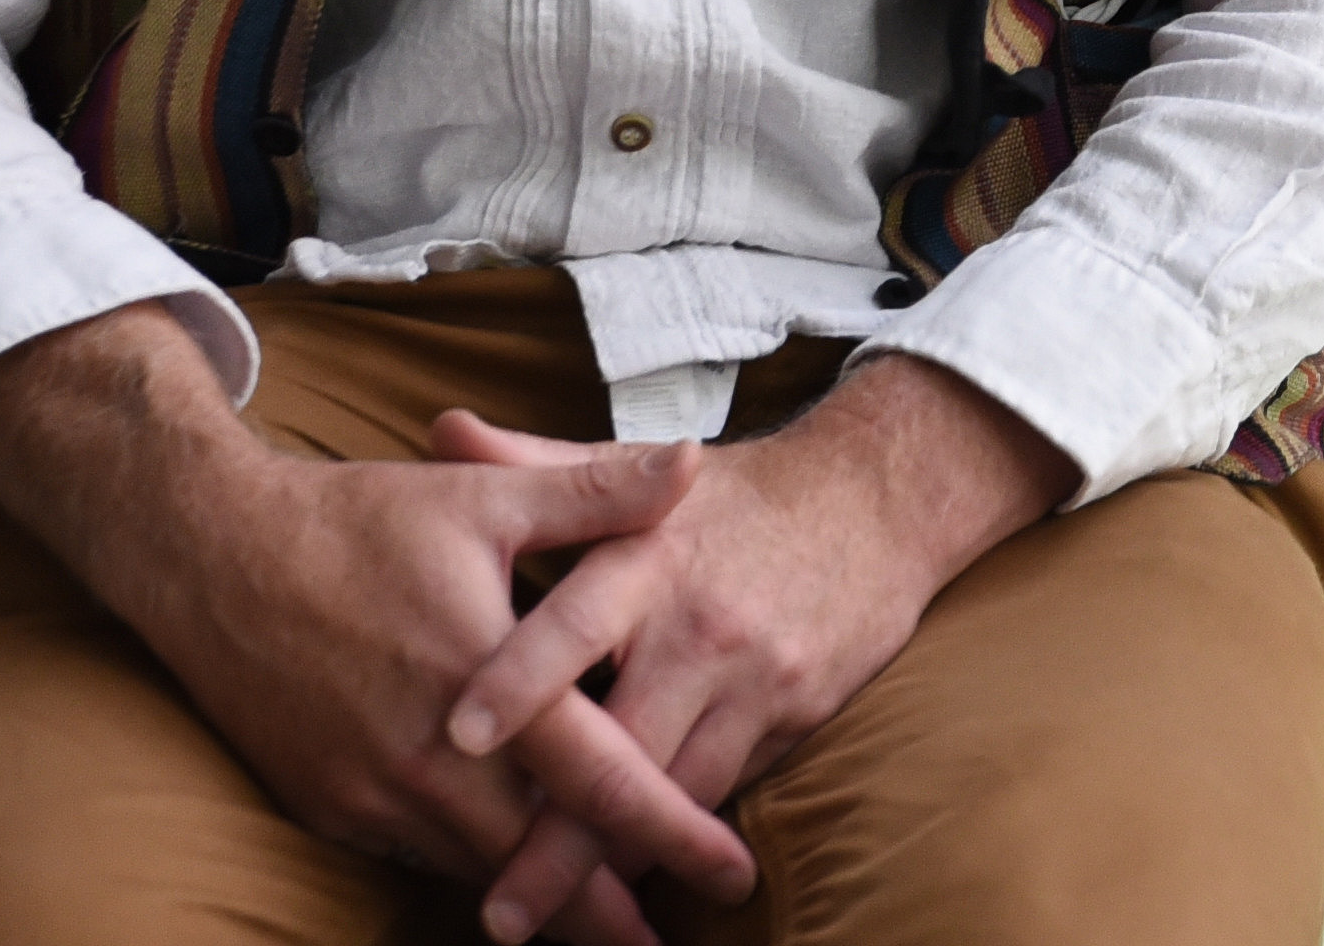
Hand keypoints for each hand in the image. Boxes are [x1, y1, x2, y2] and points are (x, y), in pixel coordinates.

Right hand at [0, 303, 753, 932]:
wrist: (210, 556)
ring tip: (610, 928)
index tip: (731, 872)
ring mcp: (373, 792)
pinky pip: (419, 857)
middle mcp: (428, 755)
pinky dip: (473, 871)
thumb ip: (598, 494)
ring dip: (544, 902)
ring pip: (479, 870)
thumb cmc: (358, 519)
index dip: (669, 832)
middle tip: (671, 939)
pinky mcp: (331, 809)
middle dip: (610, 912)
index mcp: (483, 676)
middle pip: (540, 857)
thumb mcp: (484, 495)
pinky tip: (511, 883)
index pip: (596, 775)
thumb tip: (695, 461)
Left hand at [432, 356, 1080, 945]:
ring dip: (618, 863)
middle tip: (497, 912)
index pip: (572, 623)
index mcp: (647, 559)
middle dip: (558, 842)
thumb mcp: (644, 472)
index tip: (459, 736)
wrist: (883, 499)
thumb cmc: (738, 495)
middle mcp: (699, 627)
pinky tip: (639, 881)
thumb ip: (539, 466)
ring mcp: (754, 680)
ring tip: (560, 925)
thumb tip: (440, 428)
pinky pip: (726, 793)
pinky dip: (680, 841)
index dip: (517, 679)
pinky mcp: (796, 717)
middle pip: (621, 750)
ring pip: (677, 794)